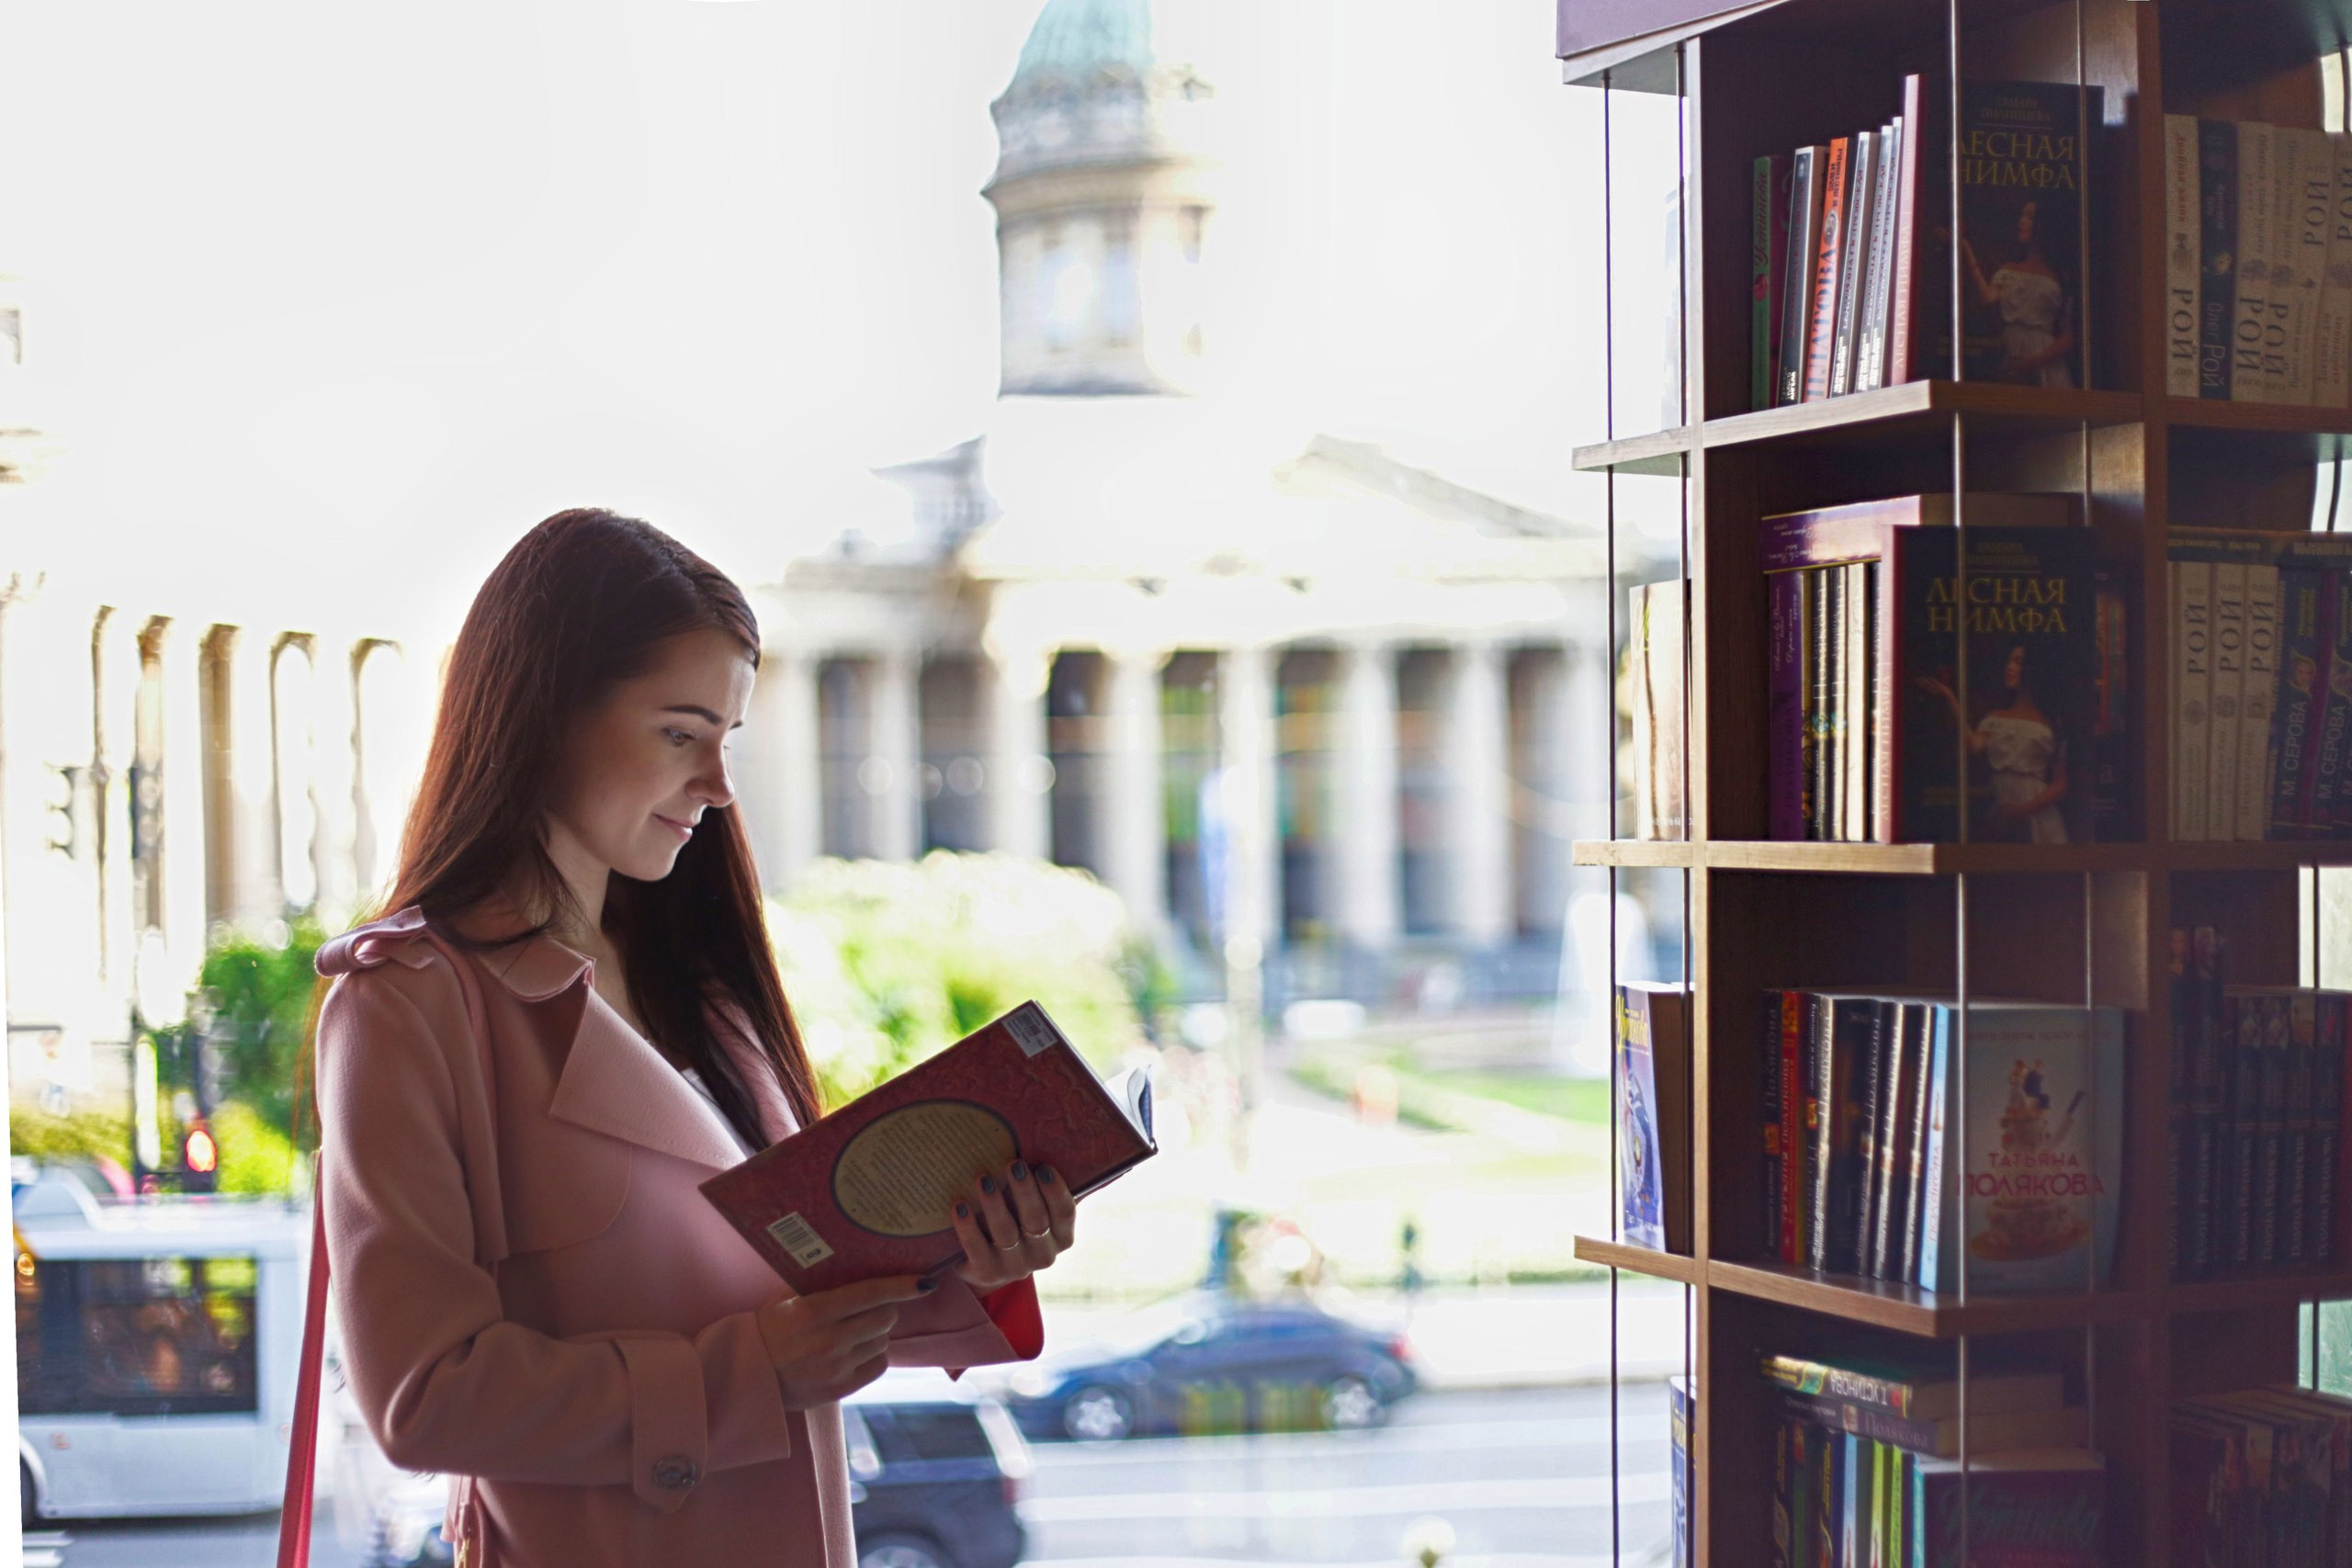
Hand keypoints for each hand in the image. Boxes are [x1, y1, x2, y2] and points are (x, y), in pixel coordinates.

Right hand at [755, 1274, 934, 1408]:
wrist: (746, 1377)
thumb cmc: (768, 1330)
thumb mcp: (787, 1300)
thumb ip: (822, 1287)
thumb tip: (863, 1268)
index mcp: (814, 1312)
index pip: (870, 1293)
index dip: (901, 1286)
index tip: (925, 1281)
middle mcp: (829, 1340)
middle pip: (885, 1318)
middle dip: (885, 1310)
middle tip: (871, 1309)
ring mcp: (836, 1367)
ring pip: (884, 1342)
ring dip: (877, 1333)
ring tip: (855, 1332)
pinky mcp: (840, 1389)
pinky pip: (878, 1366)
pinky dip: (874, 1355)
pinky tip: (857, 1351)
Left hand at [950, 1159, 1076, 1291]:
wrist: (986, 1262)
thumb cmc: (1015, 1219)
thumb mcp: (1032, 1205)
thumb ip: (1042, 1185)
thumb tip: (1044, 1145)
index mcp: (1062, 1237)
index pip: (1065, 1213)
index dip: (1055, 1190)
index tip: (1042, 1167)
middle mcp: (1044, 1255)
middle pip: (1036, 1221)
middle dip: (1025, 1191)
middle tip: (1013, 1164)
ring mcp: (1015, 1268)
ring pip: (1006, 1234)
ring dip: (994, 1204)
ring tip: (982, 1178)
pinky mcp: (988, 1274)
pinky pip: (977, 1249)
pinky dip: (968, 1227)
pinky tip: (959, 1206)